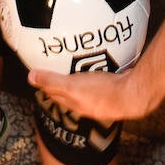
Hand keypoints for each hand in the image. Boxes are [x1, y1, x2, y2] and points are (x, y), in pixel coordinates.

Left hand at [27, 65, 161, 123]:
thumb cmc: (103, 93)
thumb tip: (31, 77)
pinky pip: (103, 79)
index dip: (47, 85)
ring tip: (79, 62)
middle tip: (57, 68)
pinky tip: (102, 60)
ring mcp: (103, 98)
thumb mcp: (71, 85)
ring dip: (82, 76)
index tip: (41, 77)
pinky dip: (98, 71)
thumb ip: (52, 81)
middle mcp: (88, 103)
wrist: (133, 96)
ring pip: (87, 86)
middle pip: (71, 92)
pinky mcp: (116, 89)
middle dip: (62, 82)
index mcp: (76, 103)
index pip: (56, 95)